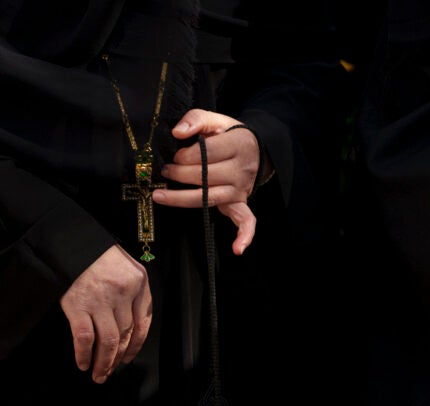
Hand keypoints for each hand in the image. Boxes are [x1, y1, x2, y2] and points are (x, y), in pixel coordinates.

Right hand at [59, 245, 151, 383]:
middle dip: (119, 357)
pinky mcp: (77, 306)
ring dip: (105, 362)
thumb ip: (133, 292)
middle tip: (111, 371)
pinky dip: (85, 354)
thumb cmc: (99, 256)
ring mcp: (101, 300)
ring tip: (100, 374)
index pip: (144, 321)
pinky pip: (85, 337)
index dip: (137, 344)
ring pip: (109, 340)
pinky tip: (83, 363)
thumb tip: (132, 324)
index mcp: (139, 283)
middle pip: (127, 334)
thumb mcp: (127, 268)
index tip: (130, 357)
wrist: (71, 243)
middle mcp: (123, 293)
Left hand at [153, 108, 258, 254]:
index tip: (175, 153)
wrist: (256, 149)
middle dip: (179, 173)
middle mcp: (241, 170)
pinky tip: (237, 249)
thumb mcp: (215, 120)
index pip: (206, 154)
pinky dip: (244, 236)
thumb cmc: (229, 135)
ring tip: (160, 195)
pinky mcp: (240, 203)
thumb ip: (195, 119)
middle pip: (204, 176)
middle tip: (166, 169)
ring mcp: (240, 189)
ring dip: (182, 198)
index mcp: (237, 145)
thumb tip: (177, 133)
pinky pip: (246, 221)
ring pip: (209, 198)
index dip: (185, 154)